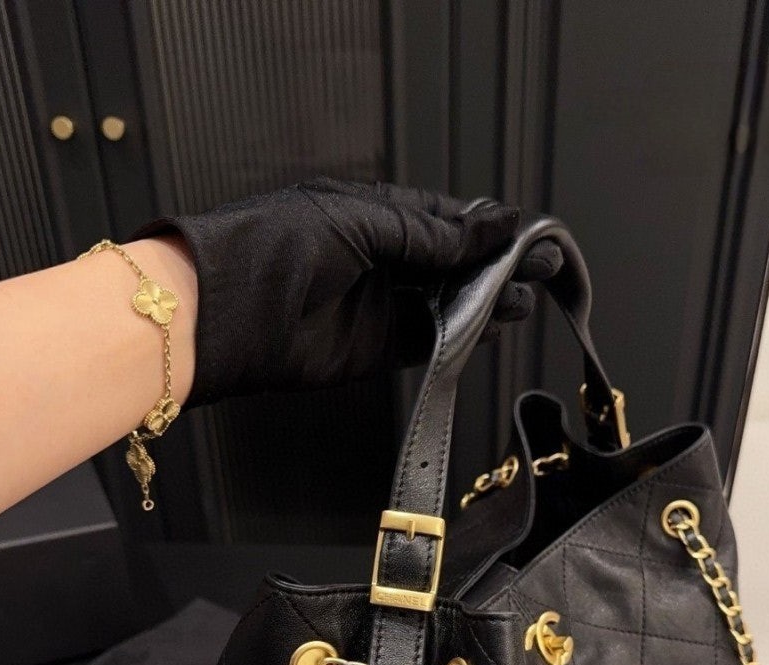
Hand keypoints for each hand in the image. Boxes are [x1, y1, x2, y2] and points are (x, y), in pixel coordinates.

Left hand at [134, 178, 562, 407]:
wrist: (228, 313)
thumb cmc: (278, 247)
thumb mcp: (365, 221)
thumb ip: (433, 233)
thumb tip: (494, 223)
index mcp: (369, 213)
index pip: (441, 218)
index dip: (484, 227)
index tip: (523, 233)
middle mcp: (376, 258)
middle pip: (450, 263)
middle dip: (495, 264)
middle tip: (541, 267)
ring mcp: (377, 304)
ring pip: (445, 303)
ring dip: (487, 301)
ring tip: (526, 297)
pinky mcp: (374, 348)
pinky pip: (429, 340)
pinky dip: (462, 336)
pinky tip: (493, 327)